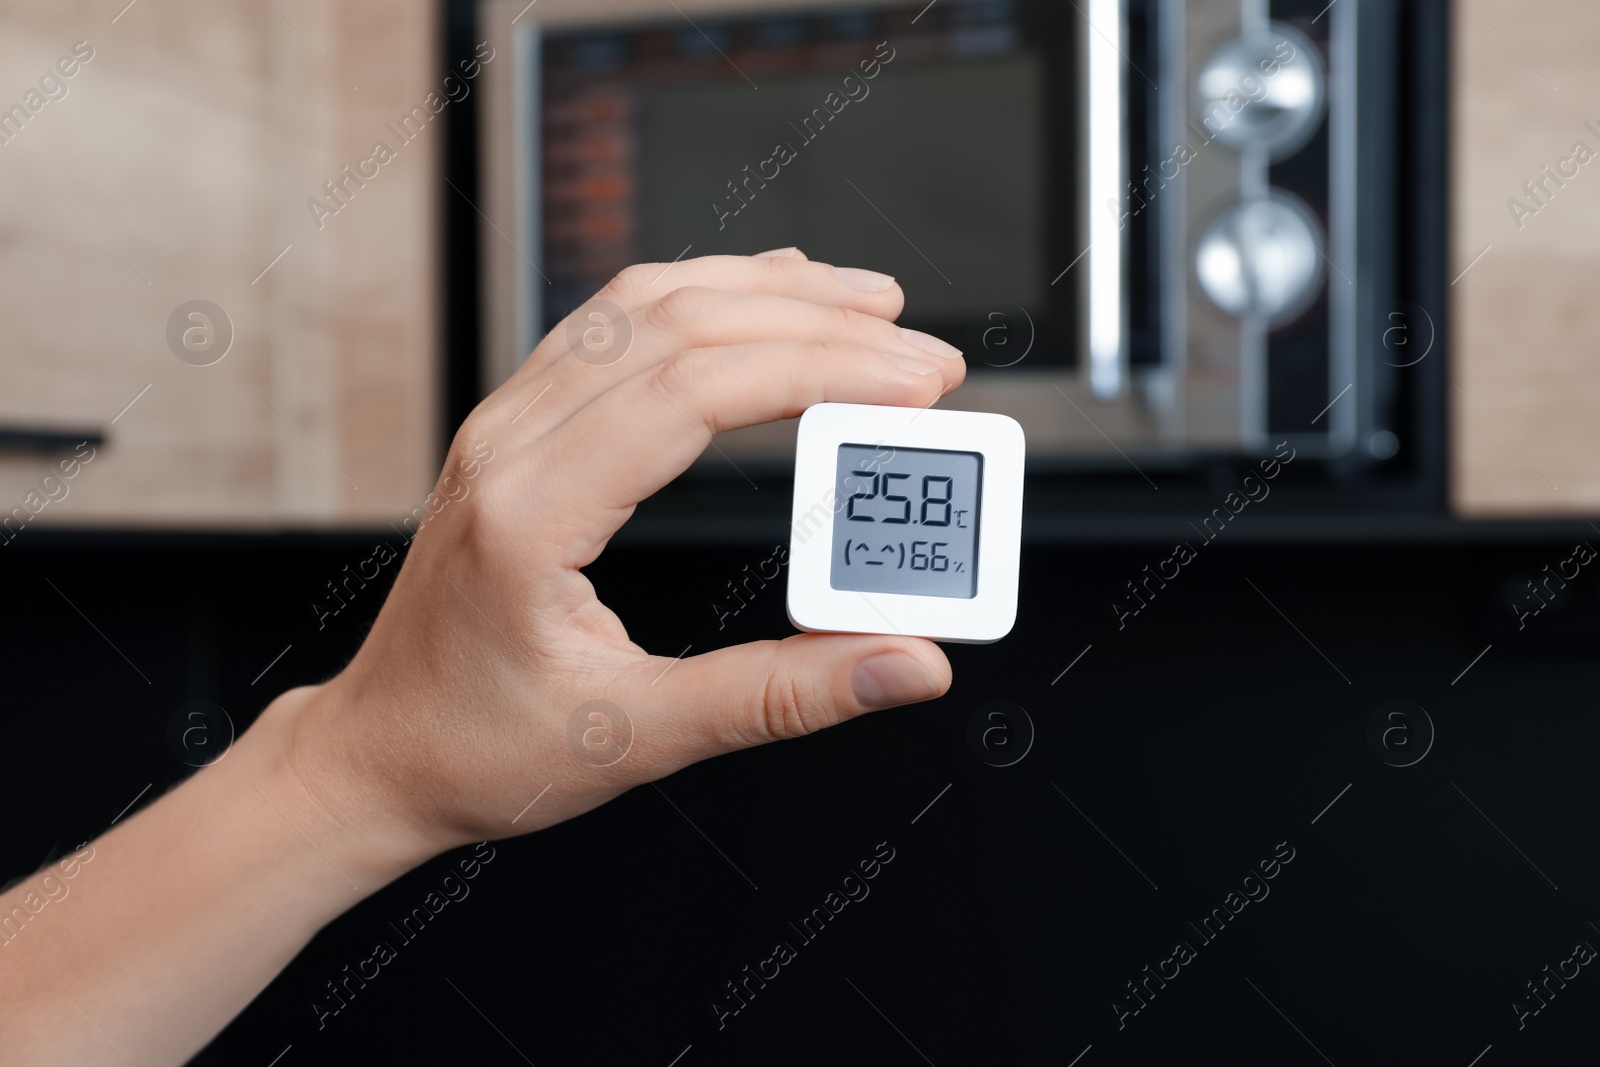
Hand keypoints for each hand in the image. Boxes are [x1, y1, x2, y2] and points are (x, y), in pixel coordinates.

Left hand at [274, 250, 967, 872]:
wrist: (378, 751)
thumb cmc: (479, 750)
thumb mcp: (639, 739)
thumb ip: (781, 697)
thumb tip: (907, 663)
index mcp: (530, 511)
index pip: (693, 391)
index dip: (820, 371)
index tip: (915, 384)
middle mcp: (509, 443)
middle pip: (682, 325)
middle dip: (822, 327)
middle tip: (926, 359)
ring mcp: (506, 423)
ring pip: (647, 302)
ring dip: (768, 292)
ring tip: (871, 305)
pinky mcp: (518, 425)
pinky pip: (616, 323)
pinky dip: (708, 299)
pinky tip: (768, 304)